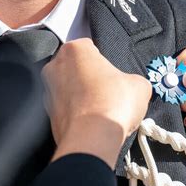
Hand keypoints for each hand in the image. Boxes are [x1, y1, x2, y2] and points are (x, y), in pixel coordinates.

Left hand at [42, 38, 151, 167]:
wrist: (92, 139)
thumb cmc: (114, 103)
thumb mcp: (139, 85)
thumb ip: (133, 80)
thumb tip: (131, 87)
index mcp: (75, 50)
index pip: (90, 47)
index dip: (104, 60)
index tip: (113, 73)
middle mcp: (55, 66)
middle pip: (76, 68)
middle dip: (90, 77)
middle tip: (109, 91)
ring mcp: (47, 91)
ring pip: (69, 89)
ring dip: (82, 96)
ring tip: (102, 110)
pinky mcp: (46, 115)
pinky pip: (65, 109)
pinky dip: (77, 114)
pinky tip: (92, 123)